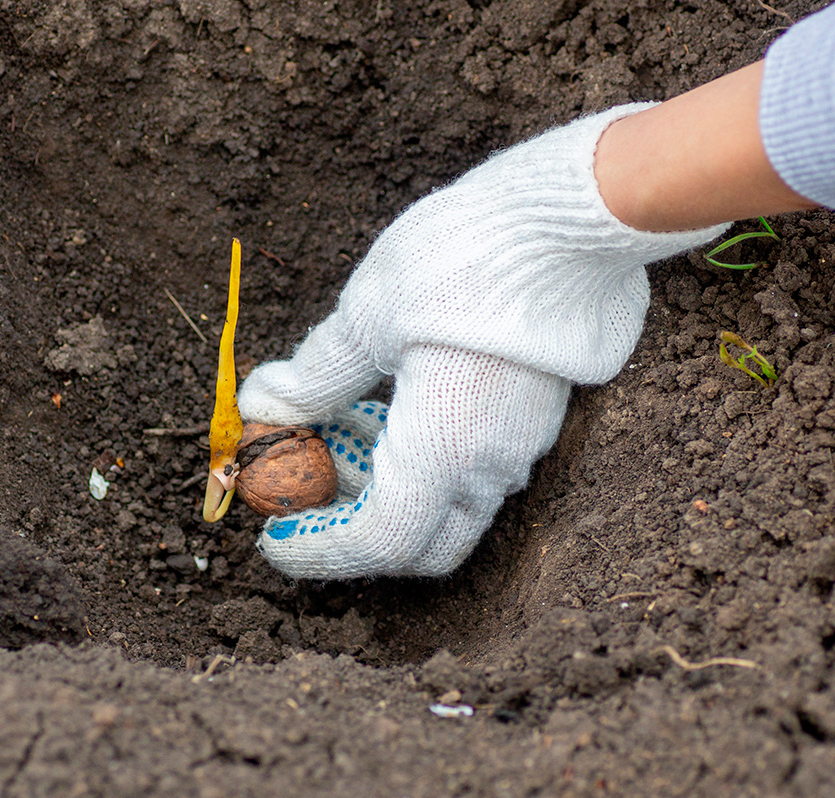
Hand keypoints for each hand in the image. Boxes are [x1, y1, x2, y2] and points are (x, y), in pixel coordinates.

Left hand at [238, 104, 727, 579]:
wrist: (570, 213)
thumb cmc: (463, 260)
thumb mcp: (367, 316)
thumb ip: (317, 376)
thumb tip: (264, 405)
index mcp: (444, 455)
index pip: (377, 543)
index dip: (318, 547)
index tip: (272, 532)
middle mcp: (490, 465)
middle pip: (420, 540)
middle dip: (353, 521)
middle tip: (306, 472)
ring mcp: (520, 441)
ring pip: (446, 502)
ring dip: (383, 481)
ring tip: (335, 418)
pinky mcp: (532, 413)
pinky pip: (470, 465)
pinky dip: (418, 456)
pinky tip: (386, 399)